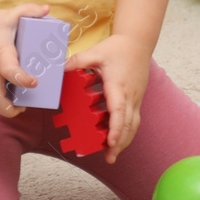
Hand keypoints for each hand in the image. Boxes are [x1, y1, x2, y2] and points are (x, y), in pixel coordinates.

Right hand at [0, 3, 50, 118]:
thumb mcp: (7, 15)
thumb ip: (28, 10)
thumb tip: (47, 9)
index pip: (10, 70)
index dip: (22, 79)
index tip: (34, 82)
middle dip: (10, 108)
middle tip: (24, 106)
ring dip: (3, 108)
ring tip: (17, 106)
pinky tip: (5, 97)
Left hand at [66, 34, 150, 163]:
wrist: (139, 42)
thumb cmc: (118, 48)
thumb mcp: (96, 51)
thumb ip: (78, 61)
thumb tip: (60, 70)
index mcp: (118, 85)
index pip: (118, 109)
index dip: (115, 127)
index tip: (111, 142)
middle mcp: (130, 94)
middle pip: (128, 123)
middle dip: (120, 142)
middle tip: (109, 157)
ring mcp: (136, 98)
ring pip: (134, 124)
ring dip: (125, 140)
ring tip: (113, 155)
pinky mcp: (137, 99)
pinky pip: (134, 119)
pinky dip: (127, 132)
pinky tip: (119, 141)